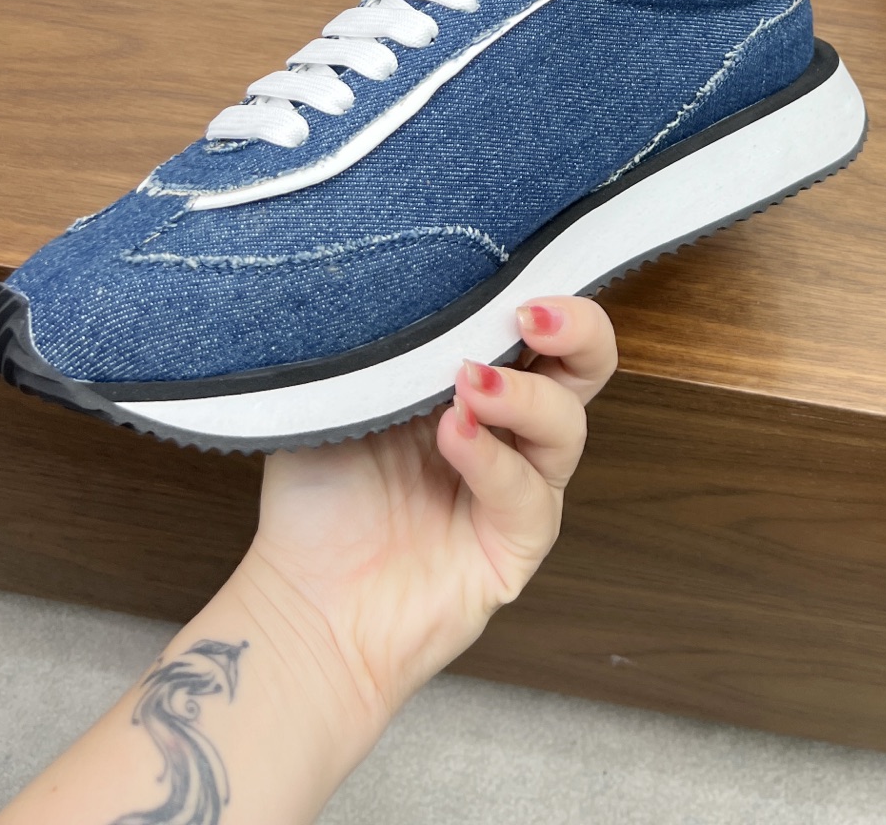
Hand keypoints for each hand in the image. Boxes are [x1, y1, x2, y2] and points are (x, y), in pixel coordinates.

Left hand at [236, 297, 616, 730]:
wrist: (300, 609)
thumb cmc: (314, 503)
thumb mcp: (342, 397)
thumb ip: (384, 345)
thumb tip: (409, 280)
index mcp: (472, 385)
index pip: (537, 329)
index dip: (544, 296)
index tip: (517, 276)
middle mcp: (507, 431)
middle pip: (585, 368)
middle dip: (579, 330)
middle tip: (534, 316)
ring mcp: (517, 488)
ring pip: (567, 426)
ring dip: (525, 395)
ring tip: (469, 384)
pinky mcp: (516, 546)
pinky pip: (527, 495)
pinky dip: (494, 460)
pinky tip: (454, 437)